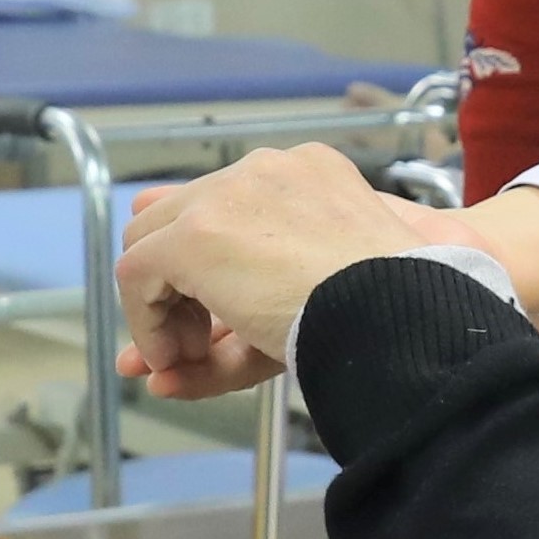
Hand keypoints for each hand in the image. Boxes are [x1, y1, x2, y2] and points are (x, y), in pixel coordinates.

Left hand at [117, 145, 445, 394]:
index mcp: (307, 175)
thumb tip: (153, 366)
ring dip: (160, 307)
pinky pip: (138, 272)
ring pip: (152, 243)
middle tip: (198, 344)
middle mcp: (265, 172)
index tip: (206, 325)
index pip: (226, 212)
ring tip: (188, 355)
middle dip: (177, 288)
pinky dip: (147, 322)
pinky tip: (176, 356)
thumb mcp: (307, 311)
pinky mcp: (196, 232)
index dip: (205, 273)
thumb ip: (236, 327)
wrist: (400, 311)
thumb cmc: (381, 313)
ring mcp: (228, 194)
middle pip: (182, 222)